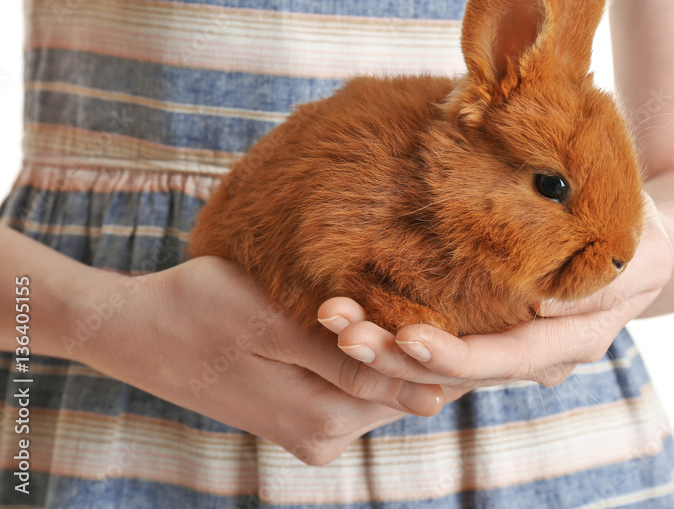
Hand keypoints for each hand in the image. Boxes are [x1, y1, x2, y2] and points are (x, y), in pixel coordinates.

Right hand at [75, 256, 444, 464]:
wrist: (136, 332)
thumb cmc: (201, 310)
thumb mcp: (277, 326)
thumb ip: (354, 364)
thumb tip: (433, 395)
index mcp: (325, 417)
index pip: (420, 385)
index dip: (454, 344)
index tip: (486, 307)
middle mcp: (326, 436)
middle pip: (407, 387)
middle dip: (429, 341)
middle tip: (458, 287)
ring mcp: (314, 431)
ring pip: (384, 385)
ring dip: (400, 345)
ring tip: (425, 292)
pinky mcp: (303, 417)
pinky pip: (358, 385)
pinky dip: (373, 353)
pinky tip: (382, 316)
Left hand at [321, 193, 672, 389]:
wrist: (642, 241)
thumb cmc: (636, 229)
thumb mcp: (632, 244)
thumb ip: (600, 280)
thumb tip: (548, 312)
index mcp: (572, 339)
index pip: (504, 357)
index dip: (454, 355)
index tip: (405, 337)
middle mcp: (537, 354)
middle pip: (459, 369)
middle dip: (397, 357)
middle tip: (343, 330)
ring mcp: (512, 344)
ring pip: (441, 359)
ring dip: (386, 346)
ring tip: (334, 320)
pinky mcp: (493, 326)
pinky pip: (444, 337)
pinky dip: (400, 330)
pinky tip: (357, 312)